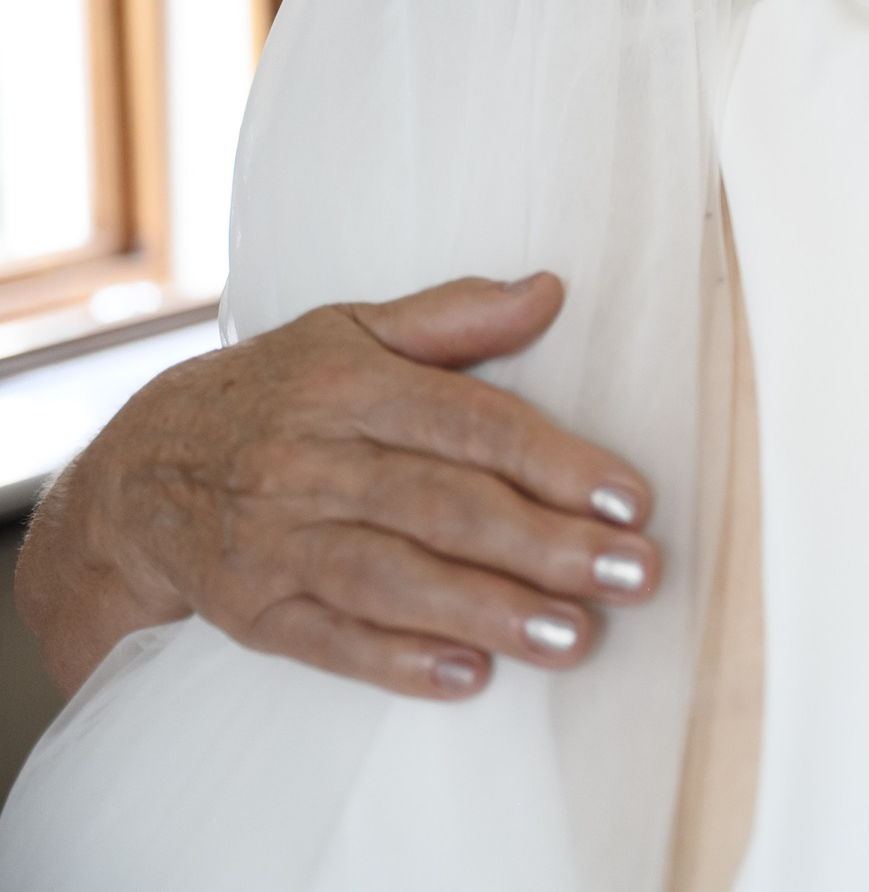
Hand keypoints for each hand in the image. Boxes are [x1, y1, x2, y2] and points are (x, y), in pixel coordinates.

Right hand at [13, 276, 658, 701]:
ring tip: (573, 637)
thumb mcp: (352, 332)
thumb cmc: (279, 395)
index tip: (632, 500)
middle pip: (444, 507)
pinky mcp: (252, 610)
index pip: (470, 424)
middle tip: (634, 576)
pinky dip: (398, 662)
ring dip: (488, 611)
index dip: (556, 462)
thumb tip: (550, 290)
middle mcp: (313, 463)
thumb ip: (455, 317)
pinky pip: (328, 642)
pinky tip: (470, 678)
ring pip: (393, 578)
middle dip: (546, 546)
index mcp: (352, 387)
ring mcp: (278, 541)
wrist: (135, 473)